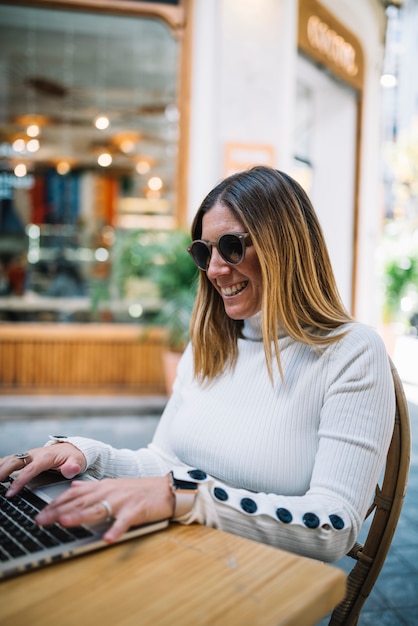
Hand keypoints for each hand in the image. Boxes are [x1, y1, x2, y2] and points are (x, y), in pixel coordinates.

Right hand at [0, 443, 85, 495]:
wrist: (72, 448)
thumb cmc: (74, 457)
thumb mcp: (78, 461)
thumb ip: (73, 466)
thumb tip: (70, 470)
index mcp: (46, 457)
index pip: (30, 469)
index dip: (19, 481)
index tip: (10, 492)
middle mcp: (34, 454)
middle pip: (14, 461)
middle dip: (2, 471)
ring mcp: (29, 455)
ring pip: (10, 459)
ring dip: (0, 467)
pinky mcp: (25, 457)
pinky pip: (10, 460)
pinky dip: (1, 465)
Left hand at [35, 475, 174, 542]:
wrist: (165, 489)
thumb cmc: (139, 490)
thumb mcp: (114, 485)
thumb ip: (93, 487)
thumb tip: (74, 486)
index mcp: (103, 486)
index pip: (75, 494)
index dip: (56, 503)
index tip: (41, 513)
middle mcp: (110, 491)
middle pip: (81, 502)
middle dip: (59, 511)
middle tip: (41, 521)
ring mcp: (123, 500)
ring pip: (98, 508)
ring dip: (81, 516)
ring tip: (65, 523)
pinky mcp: (137, 510)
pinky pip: (125, 521)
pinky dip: (116, 529)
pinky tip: (108, 538)